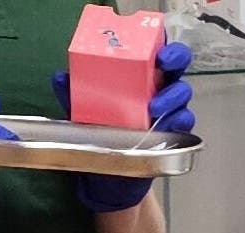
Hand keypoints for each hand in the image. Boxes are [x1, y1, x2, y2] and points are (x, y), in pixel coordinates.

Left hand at [52, 42, 195, 212]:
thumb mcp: (82, 114)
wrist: (107, 178)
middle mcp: (156, 90)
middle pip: (176, 67)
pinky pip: (184, 122)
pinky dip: (178, 120)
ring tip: (154, 106)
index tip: (156, 43)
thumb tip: (60, 77)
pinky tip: (166, 124)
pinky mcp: (171, 134)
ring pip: (182, 93)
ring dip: (172, 96)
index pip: (155, 52)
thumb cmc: (98, 137)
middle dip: (176, 59)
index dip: (162, 42)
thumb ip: (72, 96)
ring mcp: (167, 111)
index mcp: (137, 78)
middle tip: (164, 63)